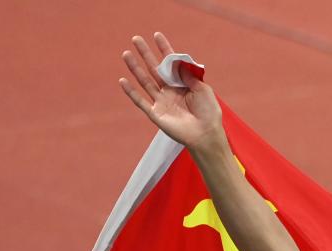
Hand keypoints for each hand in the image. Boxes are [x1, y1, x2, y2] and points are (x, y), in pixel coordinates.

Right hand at [119, 32, 225, 151]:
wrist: (206, 134)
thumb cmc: (209, 113)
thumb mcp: (203, 89)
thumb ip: (189, 74)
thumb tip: (177, 61)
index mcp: (182, 84)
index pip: (171, 63)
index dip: (164, 49)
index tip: (157, 35)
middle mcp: (170, 91)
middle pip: (154, 69)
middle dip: (145, 54)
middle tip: (136, 39)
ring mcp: (162, 102)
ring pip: (145, 81)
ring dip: (135, 68)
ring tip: (126, 54)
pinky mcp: (156, 114)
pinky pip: (140, 101)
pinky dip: (131, 92)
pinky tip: (122, 81)